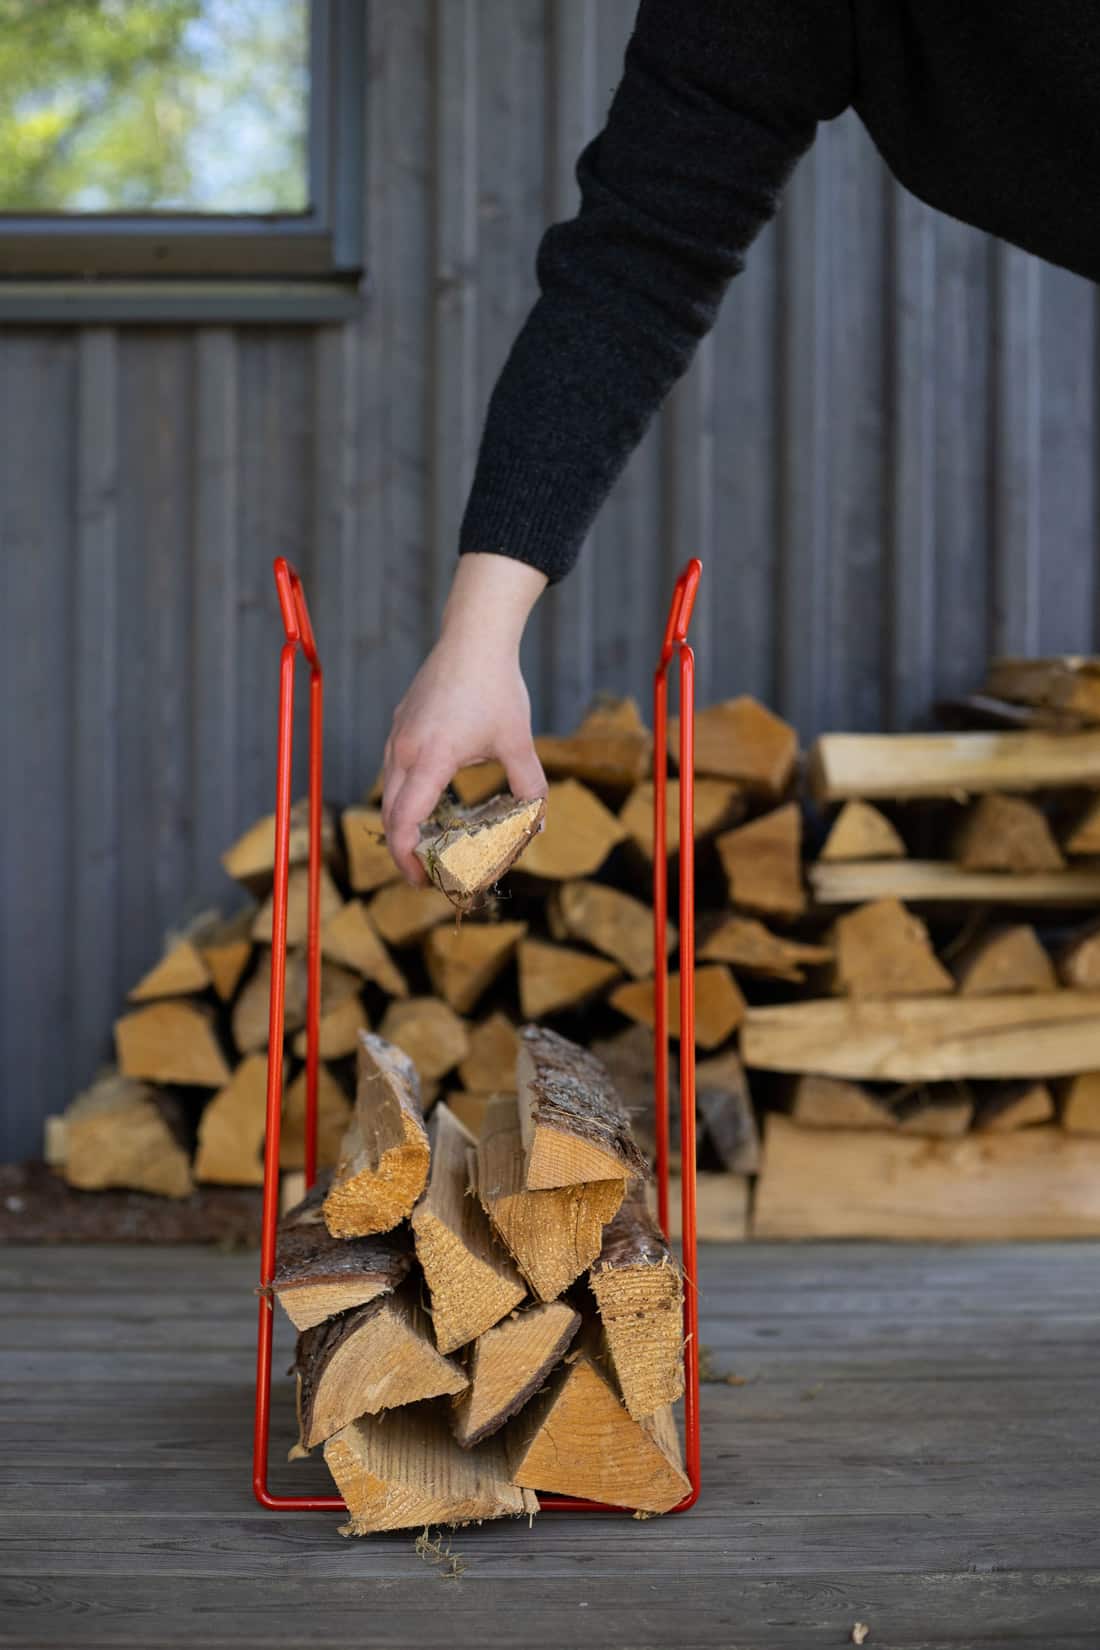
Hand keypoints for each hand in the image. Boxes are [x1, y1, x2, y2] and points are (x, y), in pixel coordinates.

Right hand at [382, 554, 547, 882]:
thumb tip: (536, 822)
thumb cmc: (496, 686)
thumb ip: (528, 787)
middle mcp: (404, 749)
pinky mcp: (400, 723)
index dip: (407, 857)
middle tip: (428, 871)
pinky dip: (407, 793)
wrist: (474, 636)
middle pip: (392, 813)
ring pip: (391, 791)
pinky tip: (430, 800)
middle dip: (405, 848)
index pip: (405, 821)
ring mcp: (397, 734)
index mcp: (431, 758)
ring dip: (405, 821)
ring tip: (430, 840)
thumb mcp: (518, 742)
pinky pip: (395, 769)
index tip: (421, 879)